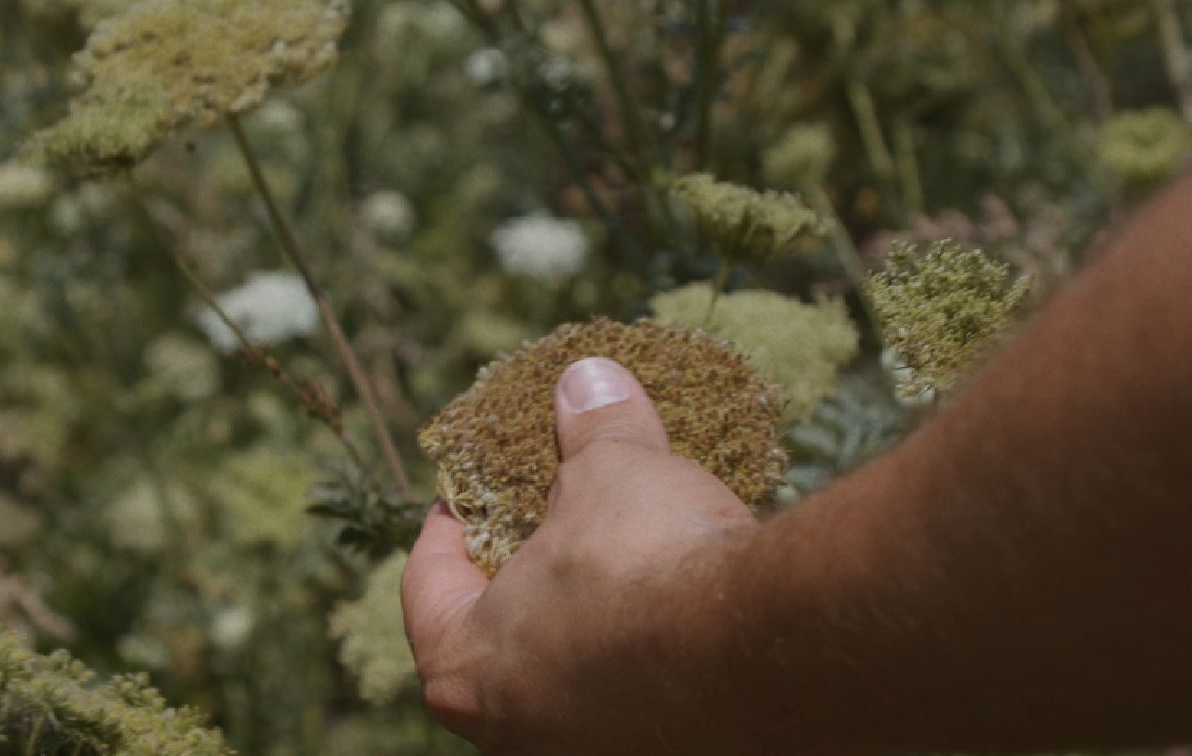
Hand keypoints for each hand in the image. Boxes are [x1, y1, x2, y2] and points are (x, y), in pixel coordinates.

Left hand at [402, 357, 757, 753]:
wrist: (764, 649)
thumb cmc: (649, 563)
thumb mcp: (611, 473)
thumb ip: (591, 430)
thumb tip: (587, 380)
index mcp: (465, 670)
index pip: (427, 586)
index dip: (449, 523)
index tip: (468, 492)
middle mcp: (515, 732)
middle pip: (496, 636)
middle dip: (521, 572)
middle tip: (546, 520)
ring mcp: (585, 749)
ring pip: (564, 672)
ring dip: (583, 615)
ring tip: (618, 558)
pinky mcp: (656, 752)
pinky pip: (629, 692)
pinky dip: (638, 650)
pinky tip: (672, 606)